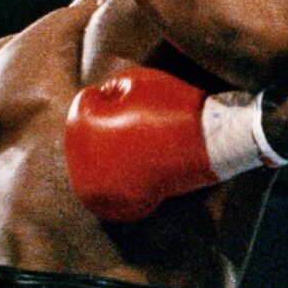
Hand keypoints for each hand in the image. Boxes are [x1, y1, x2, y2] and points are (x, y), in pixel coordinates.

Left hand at [64, 67, 286, 221]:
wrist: (209, 145)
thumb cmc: (172, 108)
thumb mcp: (135, 80)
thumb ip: (106, 90)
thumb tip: (98, 105)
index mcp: (80, 125)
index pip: (85, 104)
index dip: (109, 97)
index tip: (132, 102)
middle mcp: (78, 161)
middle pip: (84, 135)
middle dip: (103, 126)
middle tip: (135, 123)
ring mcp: (94, 189)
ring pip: (92, 163)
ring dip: (106, 153)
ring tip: (137, 145)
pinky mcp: (114, 207)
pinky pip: (105, 192)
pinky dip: (116, 180)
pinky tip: (133, 167)